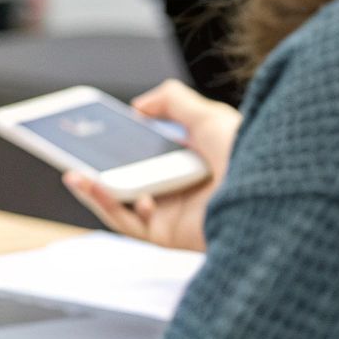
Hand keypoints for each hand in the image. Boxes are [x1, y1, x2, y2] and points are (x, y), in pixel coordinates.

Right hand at [61, 79, 239, 251]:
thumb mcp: (207, 115)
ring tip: (71, 170)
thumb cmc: (247, 153)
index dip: (128, 145)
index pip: (156, 157)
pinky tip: (89, 182)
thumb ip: (172, 101)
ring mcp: (176, 218)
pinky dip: (102, 203)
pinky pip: (125, 223)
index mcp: (198, 167)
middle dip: (103, 168)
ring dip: (94, 188)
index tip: (102, 131)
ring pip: (123, 206)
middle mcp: (186, 194)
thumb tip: (139, 106)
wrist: (266, 190)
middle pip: (134, 182)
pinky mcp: (167, 237)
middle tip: (75, 151)